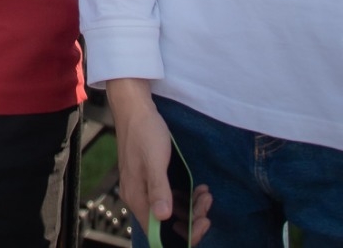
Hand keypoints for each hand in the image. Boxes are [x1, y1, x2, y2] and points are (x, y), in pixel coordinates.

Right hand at [109, 79, 213, 244]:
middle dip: (191, 220)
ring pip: (170, 212)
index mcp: (136, 197)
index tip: (203, 222)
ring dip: (191, 208)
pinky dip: (185, 197)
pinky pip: (170, 198)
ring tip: (205, 193)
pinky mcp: (151, 179)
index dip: (183, 235)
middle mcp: (138, 197)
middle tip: (207, 203)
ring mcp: (144, 188)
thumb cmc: (144, 131)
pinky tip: (198, 188)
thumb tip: (162, 217)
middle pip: (166, 224)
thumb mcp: (155, 160)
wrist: (135, 107)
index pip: (158, 232)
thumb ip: (159, 189)